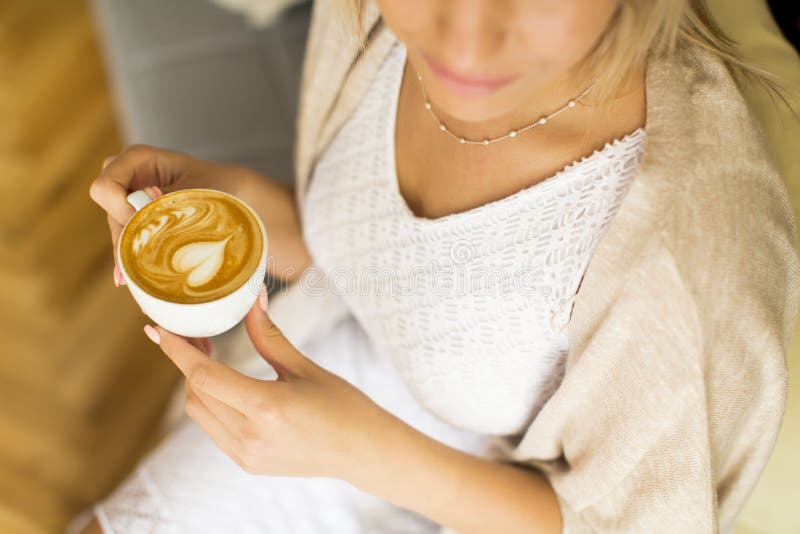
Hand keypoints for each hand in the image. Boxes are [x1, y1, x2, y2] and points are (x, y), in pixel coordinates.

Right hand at [88, 144, 245, 285]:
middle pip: (108, 208)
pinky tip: (128, 279)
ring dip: (128, 249)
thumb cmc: (217, 185)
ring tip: (140, 276)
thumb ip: (165, 211)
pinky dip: (131, 254)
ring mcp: (128, 194)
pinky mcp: (134, 213)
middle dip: (125, 234)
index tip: (148, 225)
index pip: (105, 187)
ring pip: (116, 226)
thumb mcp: (193, 196)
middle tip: (144, 259)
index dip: (120, 210)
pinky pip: (124, 235)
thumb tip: (142, 241)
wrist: (232, 191)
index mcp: (138, 157)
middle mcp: (126, 173)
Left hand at [144, 287, 392, 481]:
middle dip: (188, 362)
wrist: (363, 452)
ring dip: (198, 383)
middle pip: (196, 393)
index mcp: (265, 408)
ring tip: (211, 356)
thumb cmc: (343, 405)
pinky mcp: (248, 463)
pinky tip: (227, 386)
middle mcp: (249, 436)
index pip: (203, 375)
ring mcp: (246, 455)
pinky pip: (214, 429)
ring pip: (200, 413)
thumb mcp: (304, 367)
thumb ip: (268, 334)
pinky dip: (212, 404)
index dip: (176, 350)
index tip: (157, 329)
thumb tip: (251, 295)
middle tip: (199, 334)